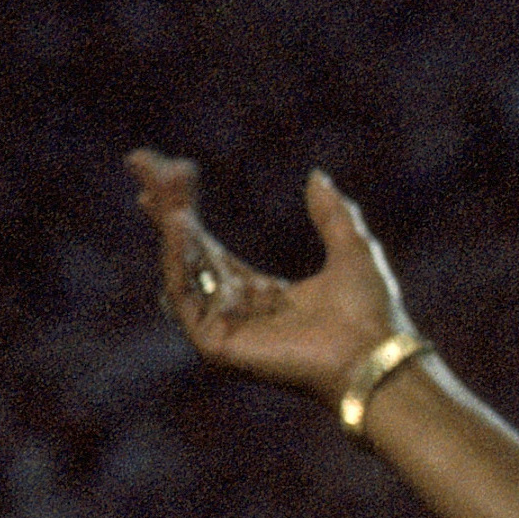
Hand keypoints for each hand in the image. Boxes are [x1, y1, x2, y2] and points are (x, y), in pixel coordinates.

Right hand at [131, 150, 412, 402]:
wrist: (376, 356)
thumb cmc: (372, 315)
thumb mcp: (353, 249)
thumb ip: (333, 215)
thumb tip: (317, 176)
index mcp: (262, 295)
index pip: (209, 247)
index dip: (186, 209)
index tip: (169, 169)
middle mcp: (237, 312)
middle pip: (187, 252)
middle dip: (166, 206)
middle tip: (142, 161)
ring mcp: (224, 330)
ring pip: (181, 269)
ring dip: (171, 226)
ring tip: (164, 188)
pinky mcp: (217, 346)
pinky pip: (184, 296)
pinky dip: (178, 259)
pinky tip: (179, 223)